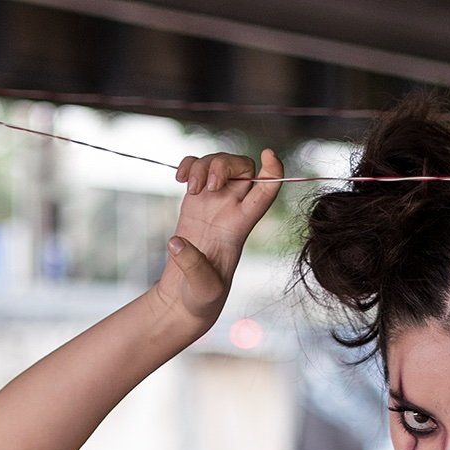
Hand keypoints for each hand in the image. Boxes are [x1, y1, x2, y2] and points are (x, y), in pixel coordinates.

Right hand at [153, 148, 284, 327]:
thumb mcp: (202, 287)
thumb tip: (176, 242)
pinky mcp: (195, 202)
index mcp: (240, 226)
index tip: (268, 153)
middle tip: (208, 184)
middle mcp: (231, 210)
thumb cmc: (202, 296)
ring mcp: (213, 203)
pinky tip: (178, 178)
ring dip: (203, 165)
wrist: (186, 295)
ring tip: (188, 187)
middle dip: (225, 164)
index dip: (273, 170)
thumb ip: (192, 265)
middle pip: (242, 169)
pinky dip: (188, 165)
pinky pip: (197, 170)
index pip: (266, 192)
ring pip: (218, 163)